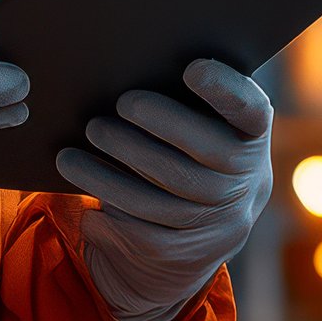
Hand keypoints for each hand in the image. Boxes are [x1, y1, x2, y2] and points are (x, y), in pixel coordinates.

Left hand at [58, 60, 274, 320]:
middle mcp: (248, 180)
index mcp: (253, 136)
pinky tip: (85, 206)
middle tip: (104, 115)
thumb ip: (184, 101)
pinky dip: (112, 220)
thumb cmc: (191, 150)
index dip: (225, 89)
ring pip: (163, 200)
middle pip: (201, 154)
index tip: (191, 68)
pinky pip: (147, 237)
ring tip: (68, 157)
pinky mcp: (193, 254)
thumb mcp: (204, 125)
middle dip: (150, 130)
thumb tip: (126, 66)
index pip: (250, 110)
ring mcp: (223, 221)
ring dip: (109, 178)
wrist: (209, 226)